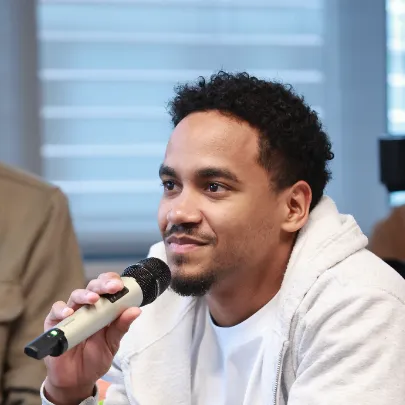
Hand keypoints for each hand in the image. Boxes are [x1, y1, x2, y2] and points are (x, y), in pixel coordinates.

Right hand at [43, 273, 140, 403]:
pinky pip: (56, 311)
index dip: (113, 281)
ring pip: (76, 295)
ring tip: (93, 299)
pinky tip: (69, 313)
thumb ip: (121, 326)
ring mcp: (71, 313)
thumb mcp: (112, 343)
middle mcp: (87, 307)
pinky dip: (61, 309)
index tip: (121, 285)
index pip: (107, 286)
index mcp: (103, 307)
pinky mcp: (55, 324)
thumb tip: (136, 310)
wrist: (77, 380)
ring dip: (85, 295)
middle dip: (103, 284)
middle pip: (93, 287)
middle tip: (112, 287)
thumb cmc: (95, 357)